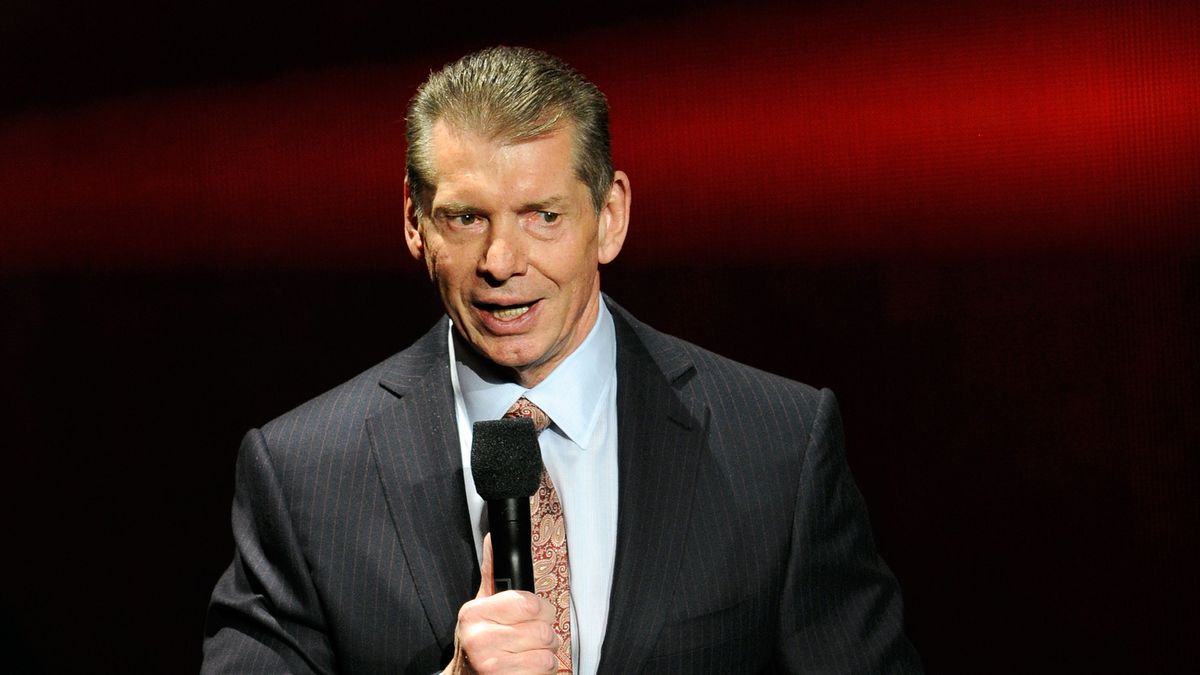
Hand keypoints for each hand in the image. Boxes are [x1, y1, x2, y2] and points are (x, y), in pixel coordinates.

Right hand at [444, 534, 559, 673]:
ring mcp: (491, 664)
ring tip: (529, 653)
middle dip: (545, 635)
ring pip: (547, 651)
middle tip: (530, 638)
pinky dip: (543, 670)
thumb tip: (493, 537)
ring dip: (546, 654)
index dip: (540, 609)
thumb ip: (492, 573)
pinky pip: (545, 670)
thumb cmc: (483, 641)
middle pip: (543, 629)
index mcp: (474, 613)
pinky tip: (527, 667)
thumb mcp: (483, 606)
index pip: (528, 603)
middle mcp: (479, 638)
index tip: (533, 614)